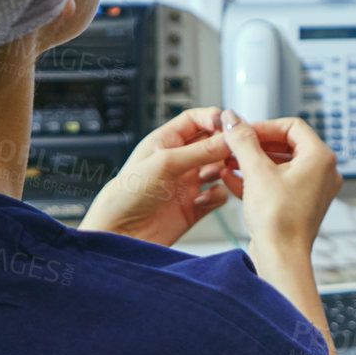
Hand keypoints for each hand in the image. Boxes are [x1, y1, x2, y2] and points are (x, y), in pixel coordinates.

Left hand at [78, 106, 232, 245]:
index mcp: (166, 142)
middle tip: (235, 150)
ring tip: (215, 175)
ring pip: (220, 168)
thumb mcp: (165, 164)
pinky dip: (217, 195)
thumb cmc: (127, 195)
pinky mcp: (195, 206)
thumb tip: (230, 138)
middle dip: (225, 146)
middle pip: (213, 143)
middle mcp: (179, 160)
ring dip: (223, 170)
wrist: (120, 235)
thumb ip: (200, 150)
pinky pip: (219, 195)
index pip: (196, 120)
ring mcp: (188, 183)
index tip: (229, 125)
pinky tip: (203, 200)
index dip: (214, 119)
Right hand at [211, 110, 341, 257]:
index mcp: (321, 158)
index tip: (242, 130)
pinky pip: (278, 183)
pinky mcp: (299, 205)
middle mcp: (322, 172)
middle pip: (286, 144)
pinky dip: (257, 179)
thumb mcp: (256, 171)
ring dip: (252, 161)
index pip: (291, 126)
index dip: (263, 126)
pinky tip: (232, 179)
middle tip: (233, 145)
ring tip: (228, 161)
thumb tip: (233, 119)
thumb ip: (243, 140)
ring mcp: (312, 190)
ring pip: (280, 165)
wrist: (281, 259)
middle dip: (255, 145)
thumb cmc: (278, 221)